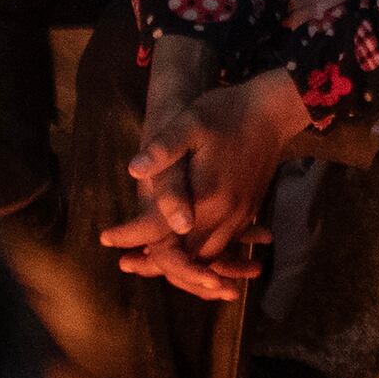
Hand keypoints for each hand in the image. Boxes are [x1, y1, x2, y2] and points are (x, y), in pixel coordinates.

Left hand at [103, 65, 306, 301]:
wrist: (272, 112)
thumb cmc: (226, 113)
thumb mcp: (190, 122)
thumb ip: (163, 150)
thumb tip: (134, 171)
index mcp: (206, 195)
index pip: (162, 231)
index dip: (131, 236)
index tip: (106, 237)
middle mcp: (225, 214)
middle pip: (186, 256)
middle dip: (155, 262)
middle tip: (125, 262)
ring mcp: (240, 216)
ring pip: (207, 258)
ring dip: (180, 265)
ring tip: (148, 262)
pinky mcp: (248, 213)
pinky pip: (223, 247)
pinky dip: (202, 257)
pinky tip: (185, 250)